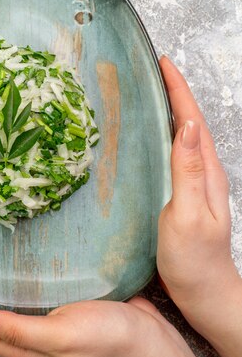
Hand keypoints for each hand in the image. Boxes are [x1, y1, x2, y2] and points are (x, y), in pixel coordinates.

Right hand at [157, 56, 241, 353]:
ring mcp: (194, 185)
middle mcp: (203, 173)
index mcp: (206, 172)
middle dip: (174, 91)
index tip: (163, 62)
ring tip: (149, 93)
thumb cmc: (195, 261)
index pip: (193, 120)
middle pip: (190, 122)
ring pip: (182, 137)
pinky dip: (163, 136)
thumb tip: (190, 125)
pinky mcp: (182, 196)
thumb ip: (188, 171)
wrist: (204, 294)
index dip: (178, 89)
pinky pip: (173, 155)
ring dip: (169, 111)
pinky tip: (149, 139)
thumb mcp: (189, 215)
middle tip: (151, 70)